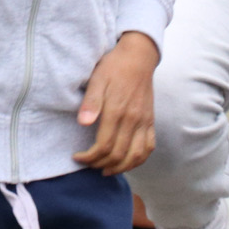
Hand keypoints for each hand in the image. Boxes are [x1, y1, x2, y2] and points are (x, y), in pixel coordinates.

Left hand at [74, 31, 159, 174]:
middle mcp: (134, 120)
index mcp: (118, 111)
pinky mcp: (151, 121)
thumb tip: (83, 123)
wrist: (137, 58)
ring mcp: (145, 122)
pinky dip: (139, 159)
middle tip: (88, 165)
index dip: (90, 157)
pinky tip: (127, 162)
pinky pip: (149, 147)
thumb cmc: (113, 68)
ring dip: (121, 168)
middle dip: (101, 164)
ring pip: (137, 155)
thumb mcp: (96, 80)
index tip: (77, 157)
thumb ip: (90, 103)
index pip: (105, 146)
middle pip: (120, 155)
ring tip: (105, 170)